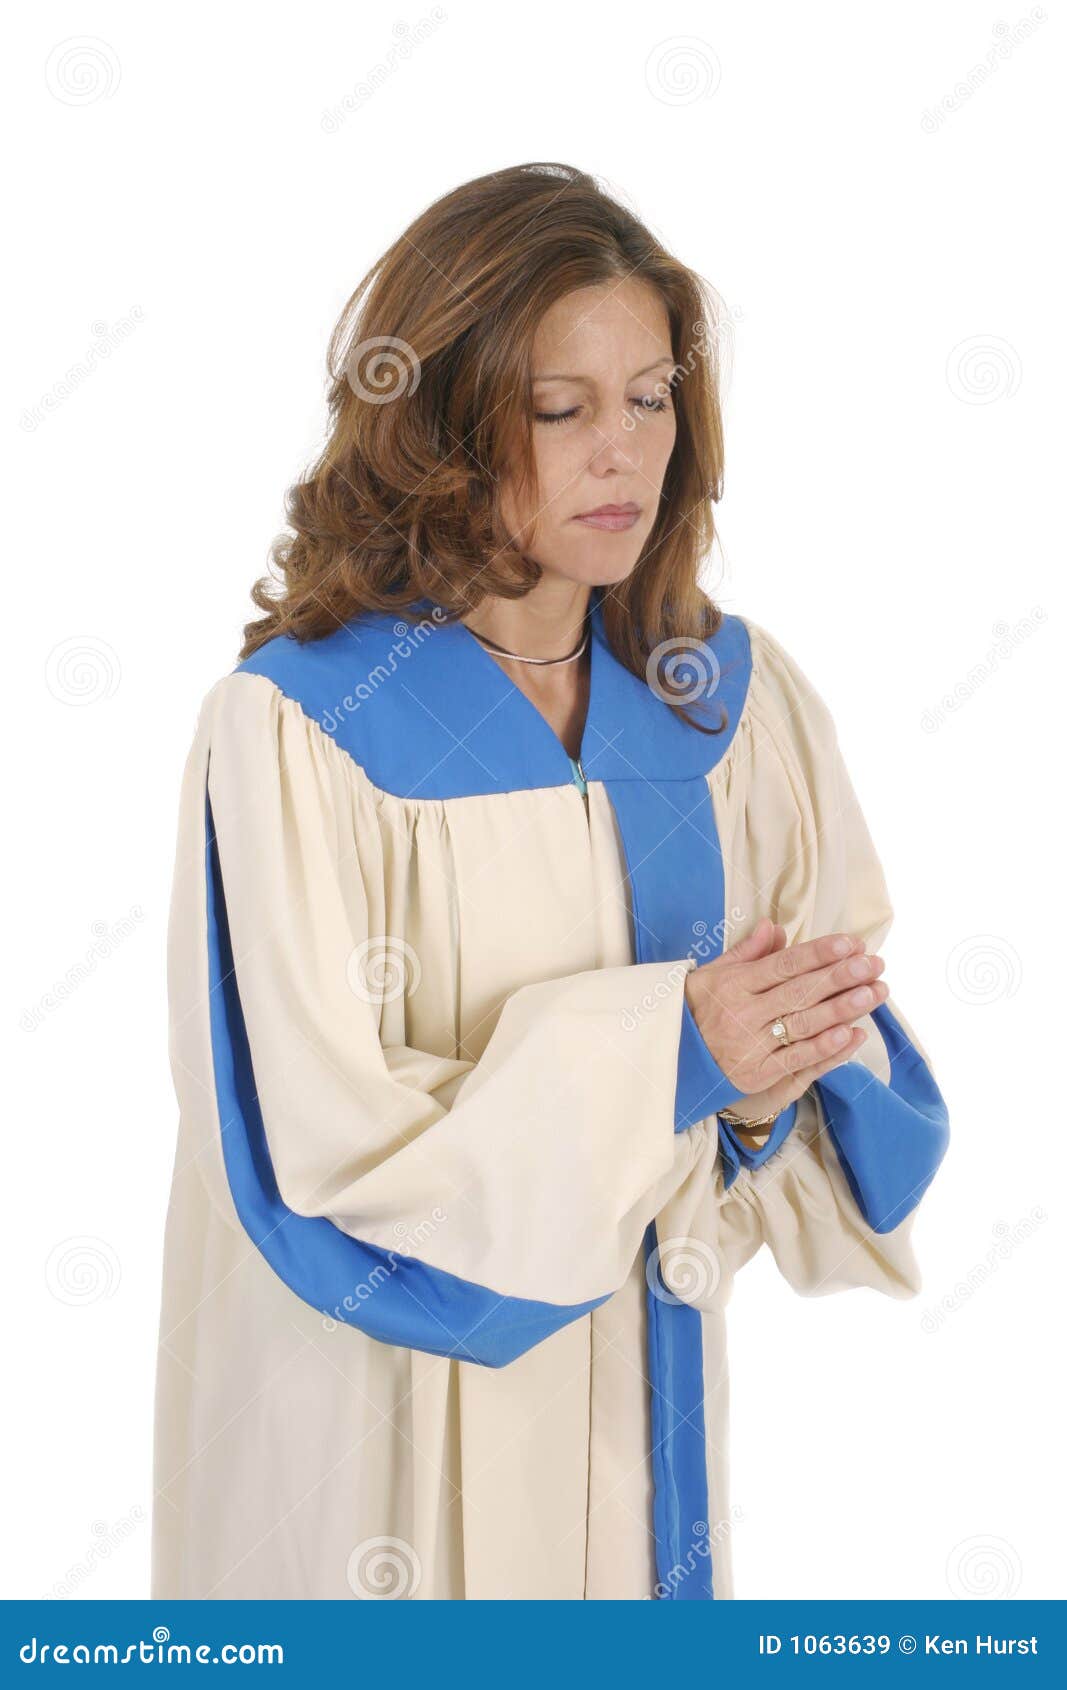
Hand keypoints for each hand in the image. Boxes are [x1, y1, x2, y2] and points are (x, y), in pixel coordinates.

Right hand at [685, 917, 887, 1121]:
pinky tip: (853, 1034)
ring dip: (844, 1009)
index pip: (783, 966)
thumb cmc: (691, 1012)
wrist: (667, 1060)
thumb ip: (747, 952)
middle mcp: (742, 1015)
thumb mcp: (710, 975)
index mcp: (732, 985)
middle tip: (875, 964)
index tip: (850, 944)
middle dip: (841, 977)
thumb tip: (775, 927)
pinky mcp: (757, 1076)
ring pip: (805, 1025)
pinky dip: (828, 1049)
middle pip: (800, 993)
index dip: (818, 954)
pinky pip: (798, 1060)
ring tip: (875, 992)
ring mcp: (751, 1047)